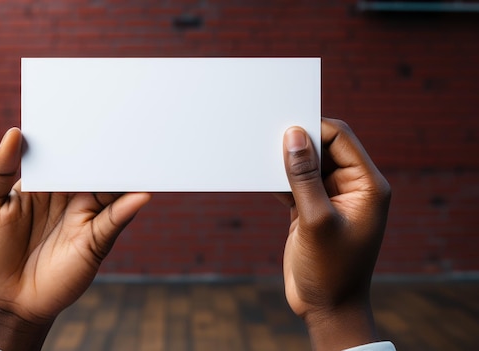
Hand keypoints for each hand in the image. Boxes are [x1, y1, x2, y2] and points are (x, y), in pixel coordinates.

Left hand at [0, 128, 149, 349]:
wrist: (4, 299)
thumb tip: (14, 132)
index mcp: (44, 182)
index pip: (63, 151)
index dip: (73, 132)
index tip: (87, 108)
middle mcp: (68, 195)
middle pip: (92, 165)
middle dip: (106, 146)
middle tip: (124, 121)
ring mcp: (84, 216)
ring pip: (110, 188)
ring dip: (124, 172)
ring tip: (141, 151)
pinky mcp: (95, 240)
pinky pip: (114, 220)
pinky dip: (128, 207)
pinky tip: (140, 193)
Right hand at [276, 118, 390, 349]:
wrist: (326, 307)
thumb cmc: (331, 270)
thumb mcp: (316, 221)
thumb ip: (304, 177)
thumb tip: (294, 136)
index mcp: (366, 185)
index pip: (340, 138)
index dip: (313, 128)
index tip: (283, 126)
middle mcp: (351, 187)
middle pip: (323, 147)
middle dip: (297, 143)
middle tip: (266, 136)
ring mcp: (330, 198)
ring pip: (306, 165)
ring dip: (285, 161)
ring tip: (259, 156)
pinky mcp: (311, 209)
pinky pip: (294, 183)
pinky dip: (279, 179)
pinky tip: (260, 177)